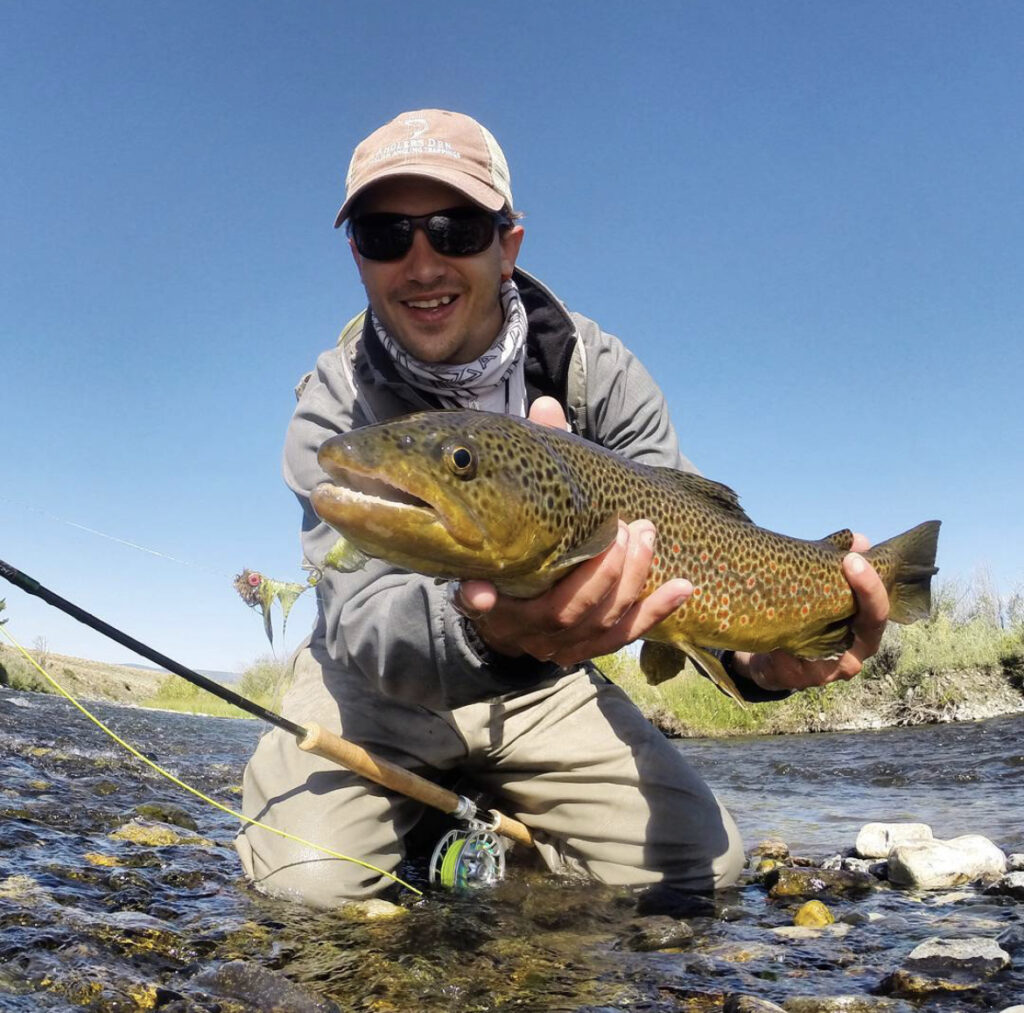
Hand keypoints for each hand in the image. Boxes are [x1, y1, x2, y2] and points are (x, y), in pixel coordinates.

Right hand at [454, 397, 691, 668]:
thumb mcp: (520, 502)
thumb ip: (535, 458)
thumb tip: (548, 407)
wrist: (522, 602)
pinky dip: (656, 610)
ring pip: (598, 622)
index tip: (478, 592)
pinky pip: (626, 635)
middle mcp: (521, 625)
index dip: (478, 600)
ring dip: (629, 580)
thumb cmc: (522, 539)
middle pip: (561, 612)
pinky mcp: (590, 646)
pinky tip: (684, 587)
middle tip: (624, 528)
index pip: (476, 600)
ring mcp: (557, 641)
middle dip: (600, 572)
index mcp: (490, 591)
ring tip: (646, 535)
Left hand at [734, 535, 889, 691]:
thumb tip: (859, 539)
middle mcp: (856, 652)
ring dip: (816, 616)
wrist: (765, 656)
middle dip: (863, 592)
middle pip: (870, 625)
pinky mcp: (800, 679)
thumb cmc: (800, 616)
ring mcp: (830, 669)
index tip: (854, 557)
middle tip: (846, 560)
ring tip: (801, 589)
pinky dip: (784, 643)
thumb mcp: (819, 589)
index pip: (880, 608)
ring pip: (833, 644)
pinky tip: (775, 629)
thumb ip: (837, 564)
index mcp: (865, 629)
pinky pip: (794, 660)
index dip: (872, 584)